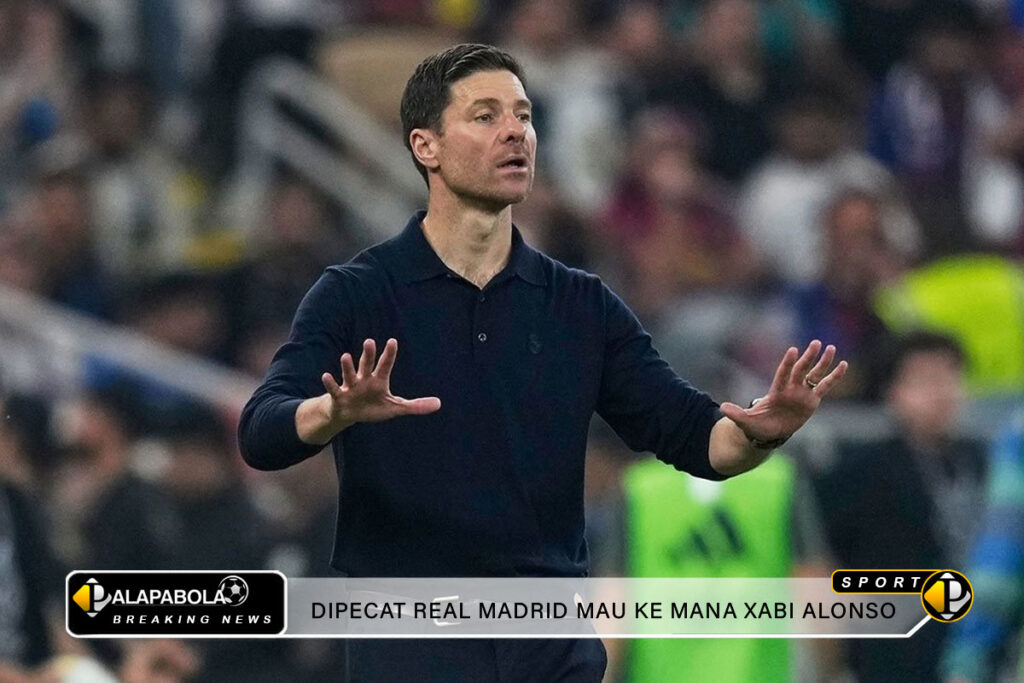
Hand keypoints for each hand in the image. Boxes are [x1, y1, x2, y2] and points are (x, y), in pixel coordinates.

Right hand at [320, 338, 440, 429]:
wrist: (349, 415)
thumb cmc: (373, 407)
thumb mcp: (395, 408)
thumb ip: (416, 405)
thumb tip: (439, 404)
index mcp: (378, 381)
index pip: (385, 365)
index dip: (389, 354)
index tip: (392, 341)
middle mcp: (364, 379)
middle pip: (367, 364)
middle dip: (368, 354)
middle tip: (370, 341)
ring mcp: (350, 387)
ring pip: (349, 374)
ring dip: (347, 366)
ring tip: (346, 356)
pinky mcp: (339, 396)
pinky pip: (335, 389)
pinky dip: (330, 383)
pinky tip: (326, 376)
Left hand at [720, 340, 846, 444]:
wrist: (768, 433)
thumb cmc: (756, 425)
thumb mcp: (745, 421)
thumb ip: (736, 414)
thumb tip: (722, 408)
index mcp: (776, 392)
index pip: (783, 374)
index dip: (788, 364)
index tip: (793, 350)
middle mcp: (790, 389)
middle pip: (801, 370)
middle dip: (808, 358)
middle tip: (816, 343)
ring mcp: (802, 393)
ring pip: (814, 374)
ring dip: (822, 362)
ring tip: (831, 348)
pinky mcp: (812, 400)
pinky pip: (824, 386)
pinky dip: (834, 377)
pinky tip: (843, 365)